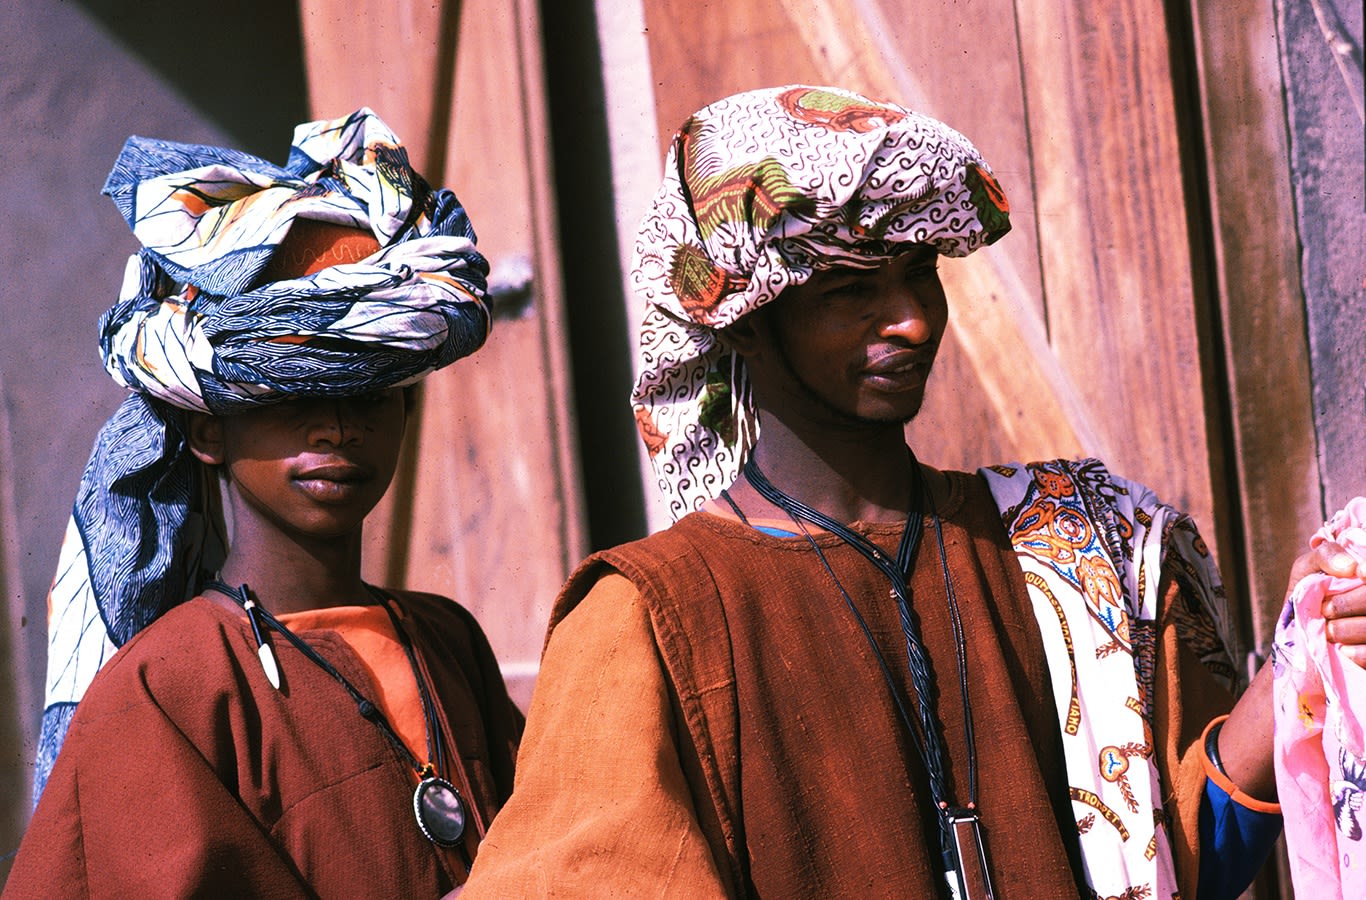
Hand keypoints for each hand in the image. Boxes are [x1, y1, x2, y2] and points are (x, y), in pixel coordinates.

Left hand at [1298, 539, 1365, 666]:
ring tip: (1329, 630)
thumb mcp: (1310, 568)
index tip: (1358, 572)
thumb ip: (1327, 555)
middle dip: (1346, 604)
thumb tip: (1351, 567)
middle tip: (1325, 610)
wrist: (1302, 635)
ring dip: (1346, 629)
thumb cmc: (1309, 594)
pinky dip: (1359, 653)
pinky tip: (1344, 650)